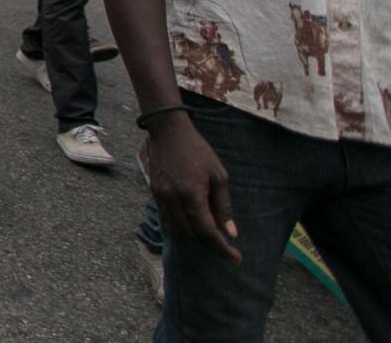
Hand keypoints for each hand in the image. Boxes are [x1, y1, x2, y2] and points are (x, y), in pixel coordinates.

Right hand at [146, 114, 240, 263]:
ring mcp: (161, 197)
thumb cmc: (198, 151)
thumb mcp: (219, 175)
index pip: (207, 232)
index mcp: (192, 195)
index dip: (222, 248)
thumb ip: (223, 206)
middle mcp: (173, 200)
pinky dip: (182, 225)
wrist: (168, 132)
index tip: (236, 258)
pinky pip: (168, 218)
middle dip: (209, 244)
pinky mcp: (154, 193)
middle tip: (225, 246)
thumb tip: (230, 232)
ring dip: (195, 235)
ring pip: (178, 229)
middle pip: (191, 235)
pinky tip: (193, 220)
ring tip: (210, 233)